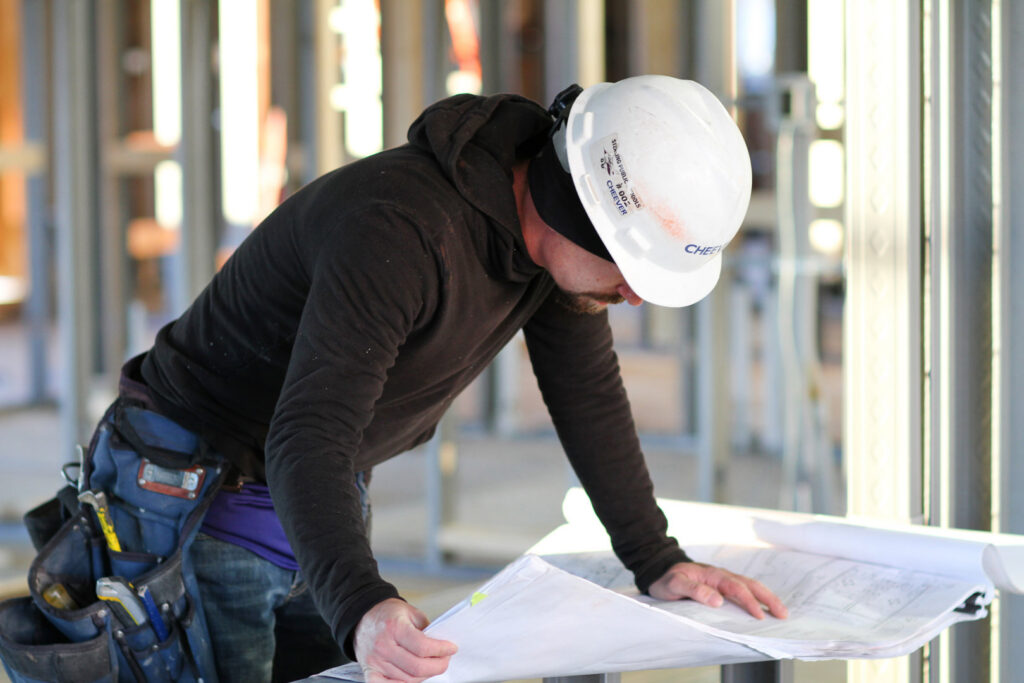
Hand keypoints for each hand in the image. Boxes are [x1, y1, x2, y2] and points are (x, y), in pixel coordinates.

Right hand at [354, 598, 457, 682]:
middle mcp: (383, 646)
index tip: (451, 648)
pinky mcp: (369, 670)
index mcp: (394, 627)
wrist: (364, 615)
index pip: (423, 647)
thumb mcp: (411, 612)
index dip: (441, 650)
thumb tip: (442, 646)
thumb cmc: (388, 614)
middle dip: (438, 666)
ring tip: (432, 666)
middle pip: (417, 667)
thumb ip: (427, 629)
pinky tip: (412, 679)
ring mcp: (375, 661)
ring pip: (406, 679)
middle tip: (445, 659)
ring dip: (425, 676)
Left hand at [648, 562, 788, 619]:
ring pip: (750, 587)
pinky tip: (764, 608)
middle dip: (767, 598)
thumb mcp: (674, 584)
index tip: (760, 616)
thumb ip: (694, 590)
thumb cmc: (667, 579)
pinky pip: (743, 591)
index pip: (735, 588)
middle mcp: (721, 576)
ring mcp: (723, 580)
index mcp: (712, 574)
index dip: (749, 602)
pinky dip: (757, 598)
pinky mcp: (722, 587)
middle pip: (750, 585)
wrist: (660, 571)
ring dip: (766, 598)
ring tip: (781, 612)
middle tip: (782, 613)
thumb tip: (717, 600)